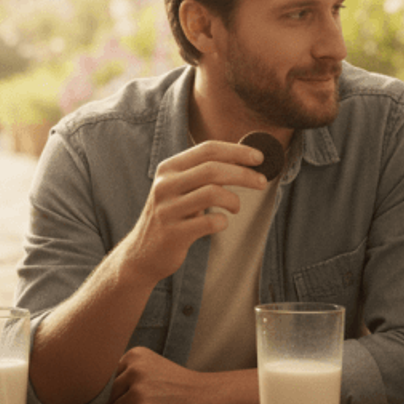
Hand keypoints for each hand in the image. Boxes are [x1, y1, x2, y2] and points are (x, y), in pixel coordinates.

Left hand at [107, 347, 212, 403]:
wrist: (206, 397)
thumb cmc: (176, 386)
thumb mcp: (150, 367)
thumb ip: (125, 374)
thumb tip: (93, 393)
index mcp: (133, 355)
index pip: (107, 381)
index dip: (121, 392)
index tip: (139, 393)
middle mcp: (134, 369)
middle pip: (108, 398)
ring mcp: (138, 390)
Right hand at [117, 142, 265, 284]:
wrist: (142, 253)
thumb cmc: (170, 217)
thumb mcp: (179, 188)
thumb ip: (202, 174)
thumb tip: (242, 160)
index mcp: (169, 168)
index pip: (207, 150)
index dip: (237, 151)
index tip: (259, 157)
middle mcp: (165, 185)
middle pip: (213, 169)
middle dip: (244, 174)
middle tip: (262, 181)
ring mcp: (168, 209)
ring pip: (213, 193)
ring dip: (234, 200)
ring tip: (236, 207)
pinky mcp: (173, 233)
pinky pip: (209, 222)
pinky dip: (222, 221)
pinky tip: (221, 223)